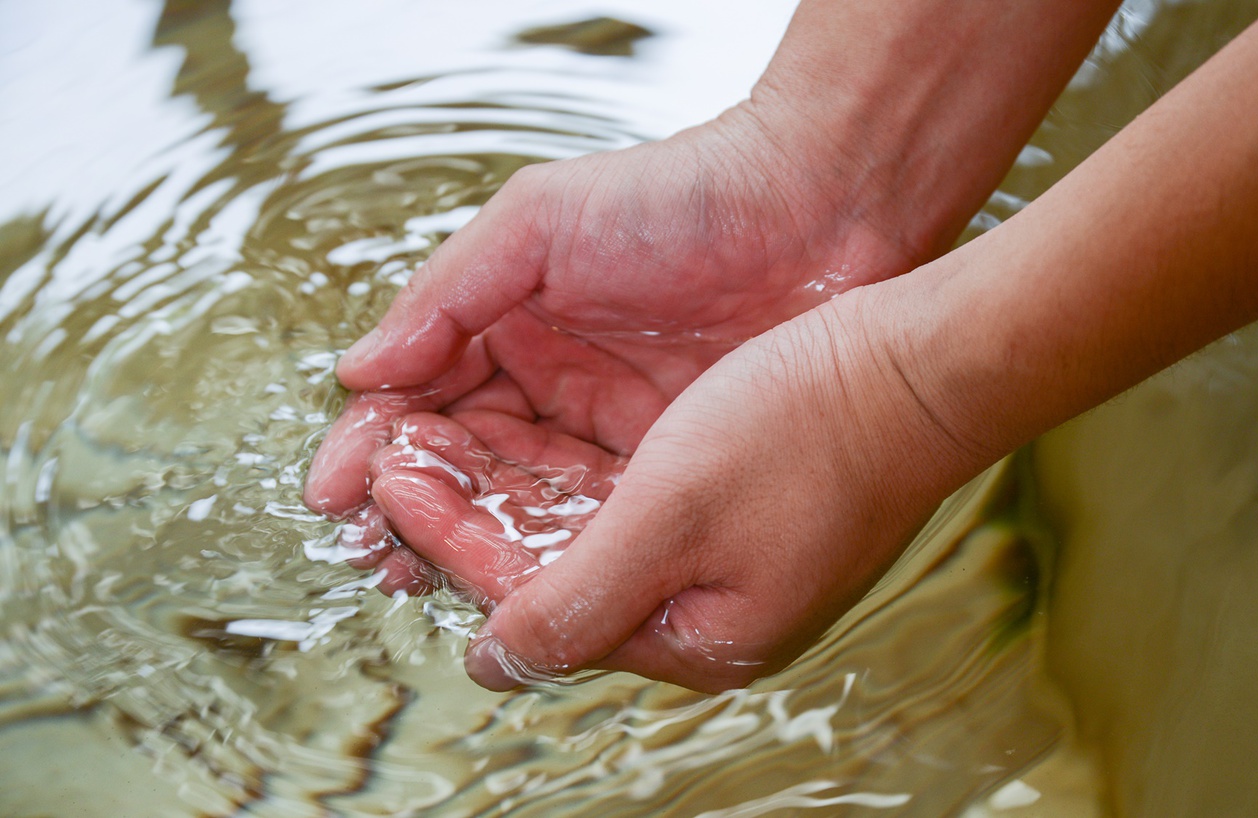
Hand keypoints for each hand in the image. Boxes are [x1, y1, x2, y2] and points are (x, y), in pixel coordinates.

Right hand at [302, 105, 936, 589]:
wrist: (823, 207)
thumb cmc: (681, 196)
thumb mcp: (541, 222)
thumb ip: (446, 296)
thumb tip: (355, 372)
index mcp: (511, 328)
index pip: (423, 401)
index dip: (378, 448)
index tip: (339, 493)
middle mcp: (556, 389)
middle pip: (466, 467)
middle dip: (414, 512)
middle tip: (374, 556)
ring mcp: (616, 435)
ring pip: (528, 505)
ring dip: (475, 544)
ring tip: (424, 577)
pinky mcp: (676, 470)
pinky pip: (604, 525)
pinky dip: (562, 554)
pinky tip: (522, 583)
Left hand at [366, 283, 991, 691]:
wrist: (926, 365)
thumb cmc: (817, 432)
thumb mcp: (674, 514)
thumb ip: (573, 596)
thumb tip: (491, 664)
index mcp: (690, 635)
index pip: (532, 601)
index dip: (450, 539)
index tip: (390, 479)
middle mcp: (699, 608)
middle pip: (550, 569)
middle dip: (469, 511)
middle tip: (397, 453)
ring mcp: (717, 557)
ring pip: (580, 528)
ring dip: (508, 483)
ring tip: (441, 432)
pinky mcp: (731, 508)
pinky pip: (623, 496)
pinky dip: (565, 465)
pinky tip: (523, 427)